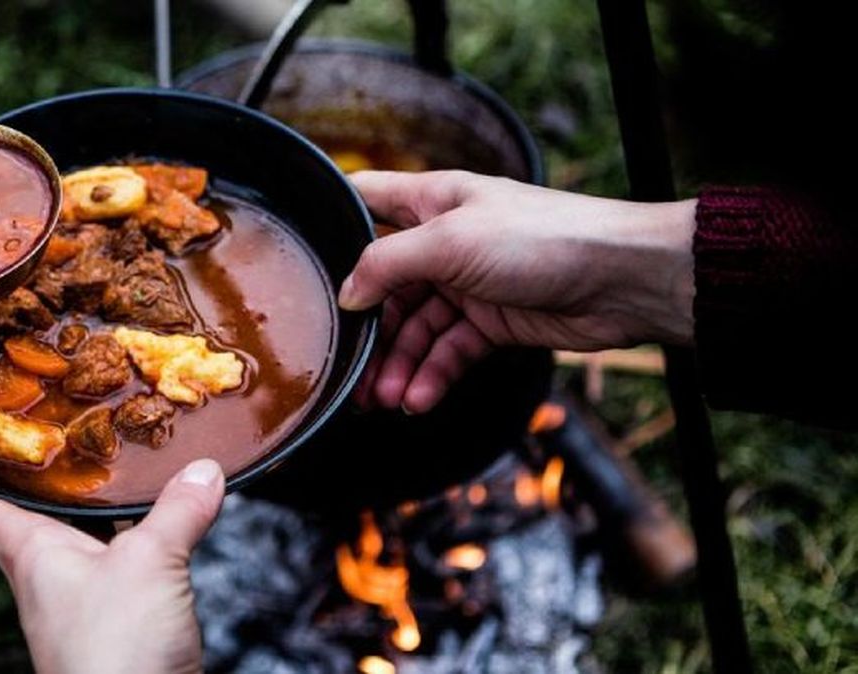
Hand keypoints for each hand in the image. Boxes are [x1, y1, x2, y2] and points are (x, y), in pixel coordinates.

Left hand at [0, 459, 224, 673]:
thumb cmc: (114, 653)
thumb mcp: (148, 564)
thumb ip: (176, 512)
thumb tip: (203, 470)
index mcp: (29, 553)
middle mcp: (44, 576)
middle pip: (13, 520)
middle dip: (14, 480)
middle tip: (22, 434)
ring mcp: (76, 602)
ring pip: (62, 541)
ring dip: (69, 508)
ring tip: (86, 465)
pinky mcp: (112, 622)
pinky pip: (106, 565)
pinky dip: (116, 538)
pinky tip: (142, 528)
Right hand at [341, 170, 695, 413]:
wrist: (623, 280)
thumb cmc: (545, 238)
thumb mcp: (452, 242)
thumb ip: (388, 264)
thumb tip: (347, 293)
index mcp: (432, 200)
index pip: (368, 199)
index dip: (334, 219)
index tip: (301, 254)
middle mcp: (444, 241)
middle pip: (385, 286)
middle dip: (367, 329)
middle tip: (348, 370)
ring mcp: (468, 284)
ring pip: (414, 328)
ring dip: (396, 364)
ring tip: (383, 399)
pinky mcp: (492, 322)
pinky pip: (448, 352)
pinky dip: (431, 376)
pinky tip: (417, 398)